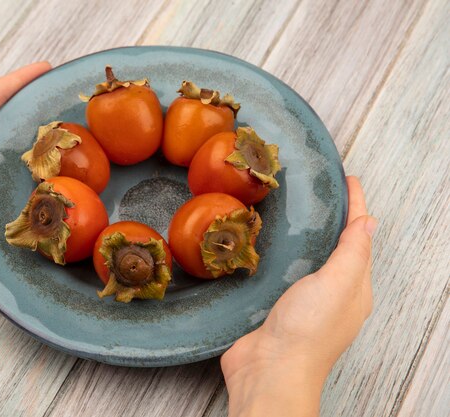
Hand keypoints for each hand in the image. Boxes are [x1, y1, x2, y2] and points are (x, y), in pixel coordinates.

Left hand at [0, 62, 50, 261]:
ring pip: (22, 149)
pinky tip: (60, 168)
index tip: (47, 70)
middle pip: (13, 120)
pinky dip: (39, 173)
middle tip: (65, 98)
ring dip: (44, 140)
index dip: (21, 81)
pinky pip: (22, 179)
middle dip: (37, 107)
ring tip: (71, 129)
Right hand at [221, 176, 376, 416]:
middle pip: (337, 247)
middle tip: (321, 191)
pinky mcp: (275, 305)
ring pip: (309, 259)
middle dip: (334, 218)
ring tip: (295, 210)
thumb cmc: (307, 329)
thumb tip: (370, 222)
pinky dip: (281, 254)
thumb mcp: (338, 284)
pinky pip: (283, 273)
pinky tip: (268, 246)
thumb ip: (353, 253)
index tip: (348, 179)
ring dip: (306, 235)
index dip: (356, 206)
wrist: (268, 369)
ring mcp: (302, 301)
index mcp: (353, 288)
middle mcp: (331, 293)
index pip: (359, 237)